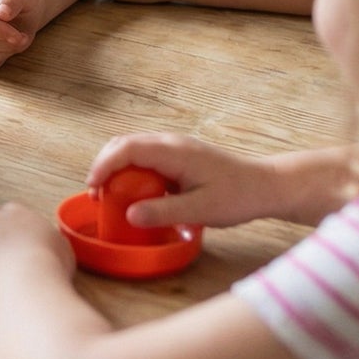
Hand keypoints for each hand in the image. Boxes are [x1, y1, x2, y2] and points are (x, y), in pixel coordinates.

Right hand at [86, 133, 276, 228]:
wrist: (265, 186)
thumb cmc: (238, 197)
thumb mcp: (201, 210)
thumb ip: (164, 212)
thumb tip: (129, 215)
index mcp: (174, 151)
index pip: (128, 149)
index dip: (104, 165)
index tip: (93, 187)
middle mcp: (170, 143)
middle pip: (124, 143)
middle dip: (103, 165)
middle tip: (96, 193)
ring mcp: (174, 147)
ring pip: (132, 147)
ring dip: (114, 167)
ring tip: (108, 194)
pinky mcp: (177, 155)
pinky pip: (144, 156)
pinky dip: (129, 169)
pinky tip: (131, 190)